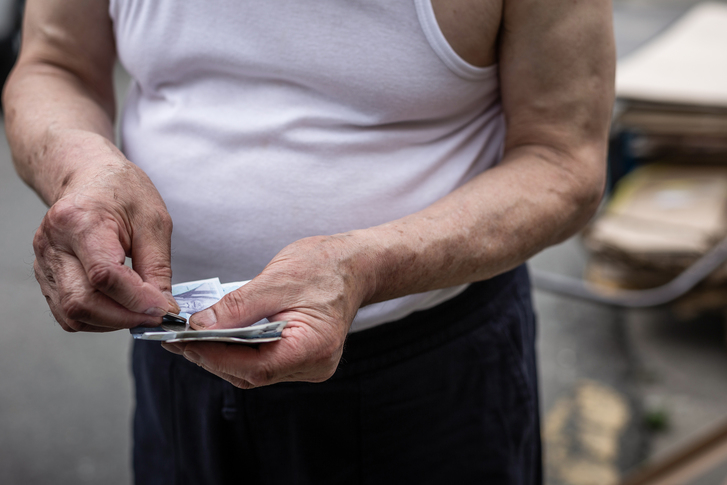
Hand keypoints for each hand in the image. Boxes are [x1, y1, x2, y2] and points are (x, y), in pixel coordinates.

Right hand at [33, 157, 178, 331]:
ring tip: (140, 309)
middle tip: (156, 314)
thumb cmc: (122, 192)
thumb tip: (163, 307)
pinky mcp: (46, 277)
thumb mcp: (153, 221)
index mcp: (78, 221)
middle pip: (82, 302)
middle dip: (125, 317)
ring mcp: (44, 263)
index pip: (103, 275)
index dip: (137, 299)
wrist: (90, 178)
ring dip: (112, 322)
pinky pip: (68, 313)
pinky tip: (120, 306)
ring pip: (73, 314)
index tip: (164, 307)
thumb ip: (157, 267)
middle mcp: (53, 245)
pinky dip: (98, 319)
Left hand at [162, 234, 372, 387]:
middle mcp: (314, 365)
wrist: (354, 265)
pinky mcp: (301, 359)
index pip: (255, 367)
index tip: (182, 342)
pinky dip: (237, 352)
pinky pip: (262, 363)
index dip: (214, 357)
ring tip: (191, 338)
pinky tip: (218, 336)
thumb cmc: (324, 266)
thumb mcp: (277, 279)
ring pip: (253, 372)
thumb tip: (199, 327)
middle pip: (251, 374)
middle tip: (177, 340)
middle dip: (212, 357)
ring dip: (221, 356)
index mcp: (314, 347)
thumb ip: (237, 306)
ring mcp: (309, 366)